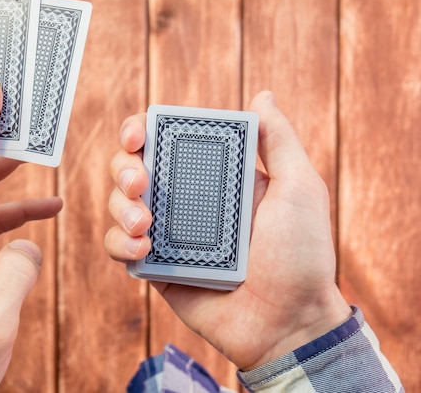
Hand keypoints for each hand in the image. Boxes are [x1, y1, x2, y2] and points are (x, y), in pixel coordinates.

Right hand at [106, 91, 351, 370]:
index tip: (138, 136)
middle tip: (138, 182)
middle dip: (123, 167)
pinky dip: (119, 242)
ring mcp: (168, 234)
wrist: (290, 323)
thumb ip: (278, 141)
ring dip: (119, 206)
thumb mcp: (299, 188)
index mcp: (214, 176)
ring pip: (118, 204)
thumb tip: (261, 97)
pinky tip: (143, 247)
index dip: (141, 130)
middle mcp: (185, 200)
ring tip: (145, 224)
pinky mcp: (156, 268)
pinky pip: (119, 246)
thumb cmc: (302, 256)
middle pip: (131, 167)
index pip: (166, 141)